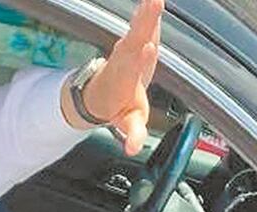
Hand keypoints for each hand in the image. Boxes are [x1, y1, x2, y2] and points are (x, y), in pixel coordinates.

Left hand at [77, 0, 161, 154]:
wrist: (100, 93)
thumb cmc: (117, 106)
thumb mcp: (127, 123)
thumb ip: (132, 134)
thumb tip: (133, 151)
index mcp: (126, 78)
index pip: (133, 67)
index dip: (141, 59)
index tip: (147, 47)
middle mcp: (126, 59)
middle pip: (137, 40)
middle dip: (145, 24)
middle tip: (153, 4)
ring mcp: (129, 48)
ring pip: (140, 28)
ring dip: (147, 13)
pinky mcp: (136, 40)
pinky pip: (144, 24)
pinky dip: (149, 13)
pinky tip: (156, 0)